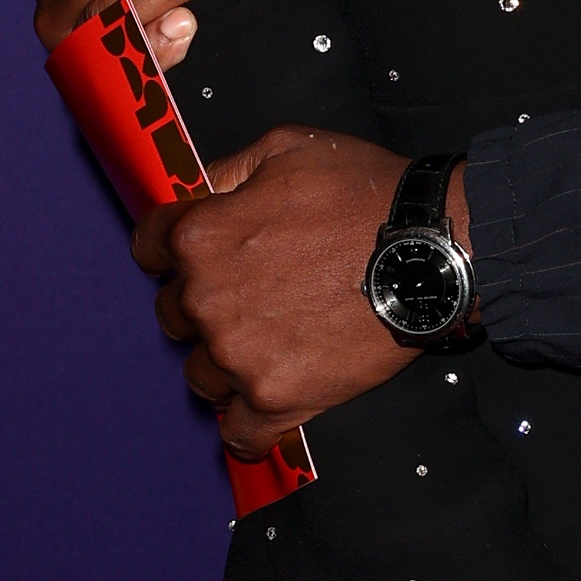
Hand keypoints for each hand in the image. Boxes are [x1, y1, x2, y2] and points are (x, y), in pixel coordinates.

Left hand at [132, 125, 434, 457]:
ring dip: (227, 361)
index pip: (148, 246)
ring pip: (200, 374)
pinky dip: (251, 423)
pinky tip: (269, 403)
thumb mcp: (291, 147)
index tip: (198, 254)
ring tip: (275, 340)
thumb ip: (231, 169)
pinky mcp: (276, 397)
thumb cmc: (367, 194)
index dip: (172, 245)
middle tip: (256, 291)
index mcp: (202, 235)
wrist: (432, 249)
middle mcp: (207, 298)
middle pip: (173, 314)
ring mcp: (238, 354)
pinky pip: (239, 432)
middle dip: (205, 302)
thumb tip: (201, 189)